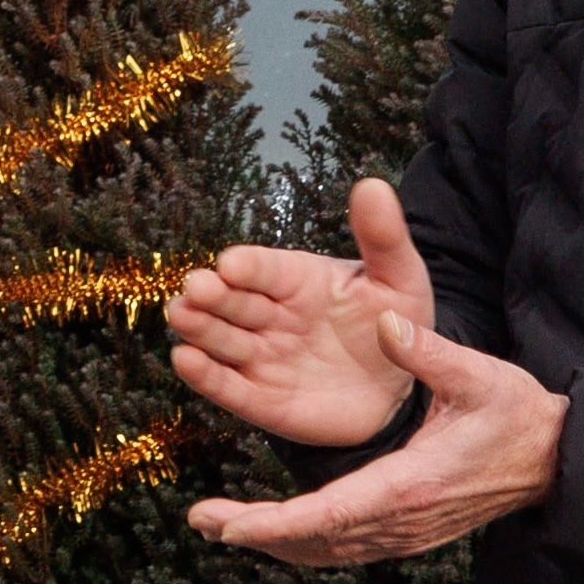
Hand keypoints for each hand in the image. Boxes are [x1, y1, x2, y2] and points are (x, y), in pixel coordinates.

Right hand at [169, 175, 441, 450]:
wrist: (401, 392)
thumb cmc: (394, 325)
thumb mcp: (399, 279)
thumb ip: (382, 237)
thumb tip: (373, 184)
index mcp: (297, 280)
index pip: (266, 268)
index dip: (248, 266)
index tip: (231, 263)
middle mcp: (270, 315)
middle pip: (234, 302)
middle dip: (213, 294)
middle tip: (196, 287)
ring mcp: (262, 358)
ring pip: (222, 340)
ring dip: (199, 328)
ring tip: (181, 316)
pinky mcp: (259, 399)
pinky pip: (228, 387)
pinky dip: (205, 376)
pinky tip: (185, 360)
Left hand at [188, 327, 566, 565]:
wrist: (558, 460)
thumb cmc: (517, 415)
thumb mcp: (478, 375)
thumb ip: (428, 352)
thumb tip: (385, 323)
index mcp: (411, 483)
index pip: (333, 512)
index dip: (277, 523)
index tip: (231, 527)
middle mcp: (403, 518)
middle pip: (319, 540)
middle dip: (258, 533)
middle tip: (203, 521)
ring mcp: (406, 532)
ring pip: (329, 550)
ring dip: (275, 541)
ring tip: (219, 526)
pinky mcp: (408, 531)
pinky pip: (346, 547)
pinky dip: (305, 542)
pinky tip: (272, 531)